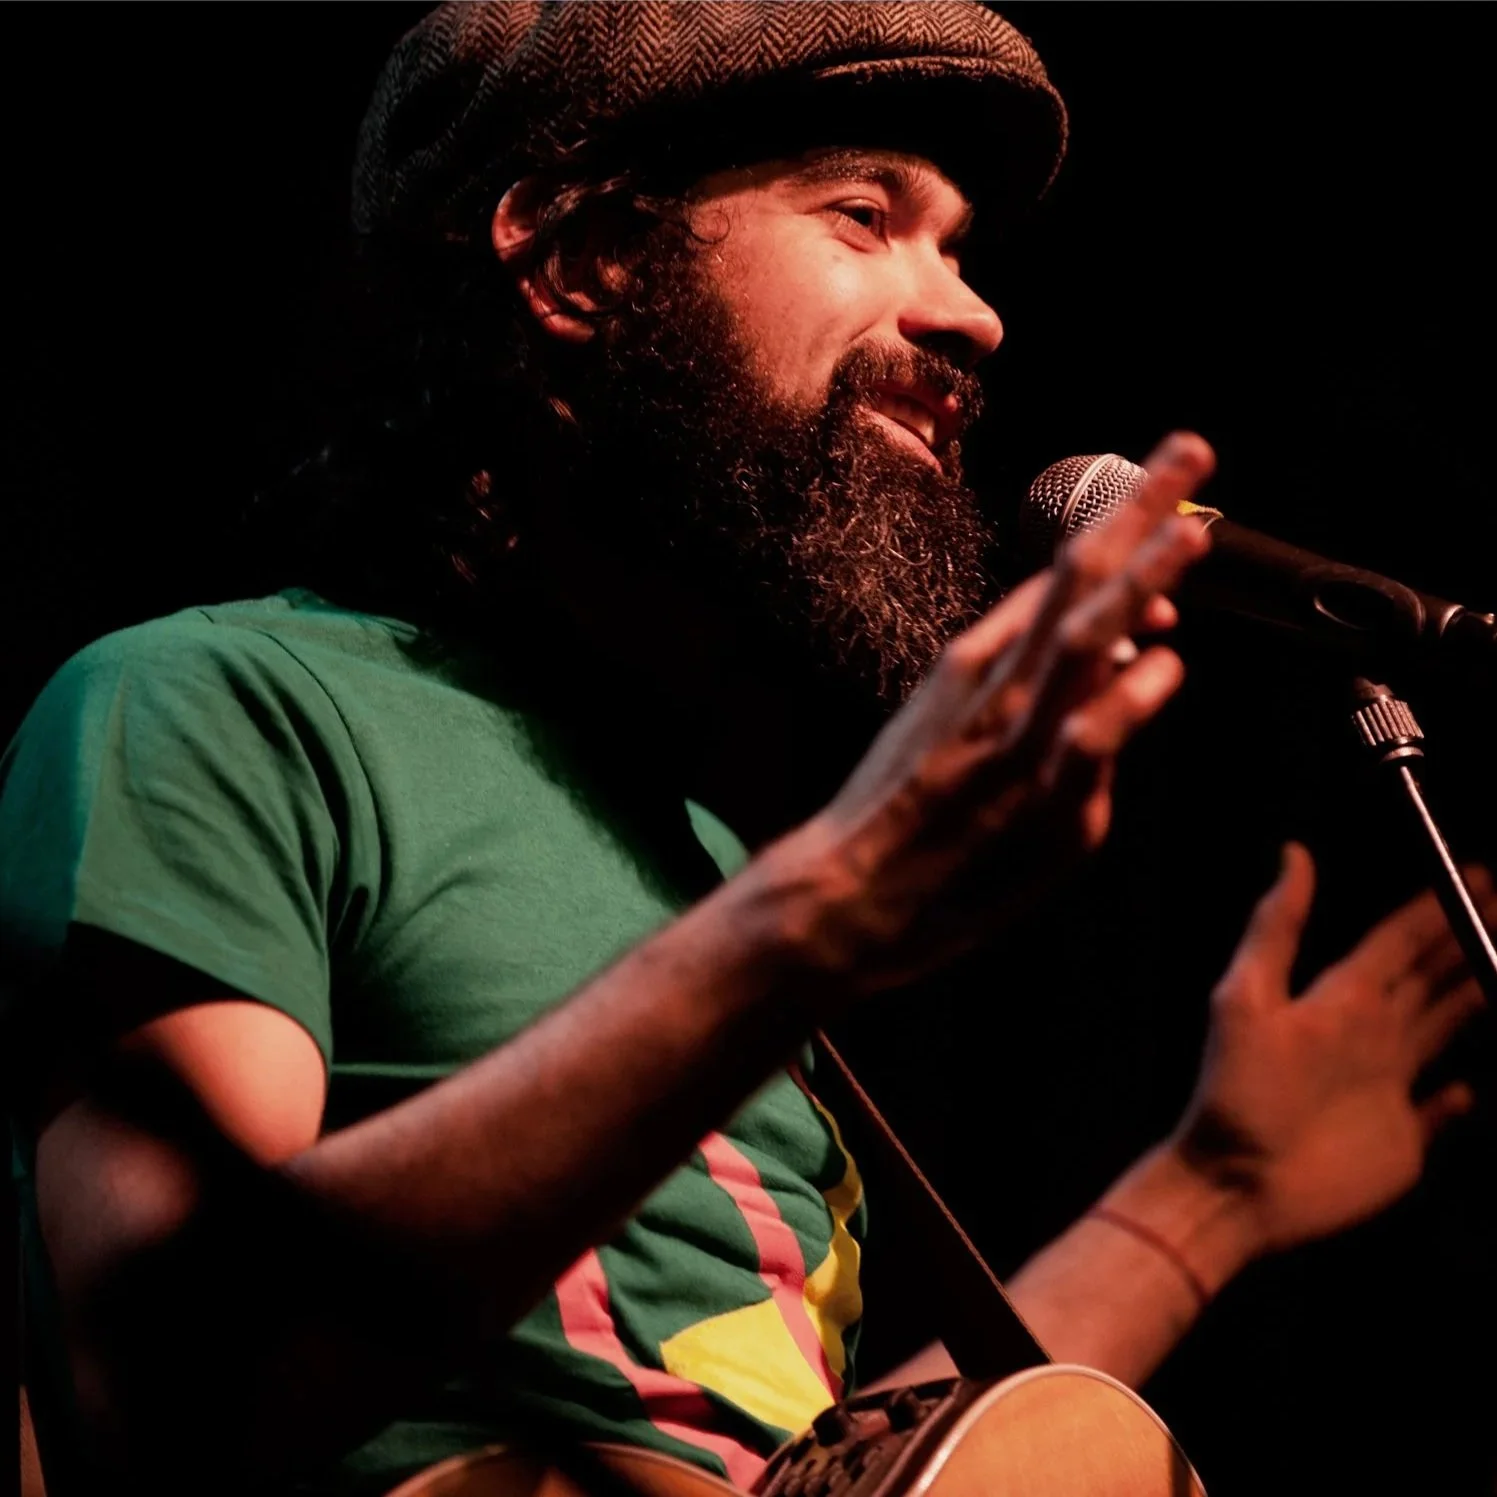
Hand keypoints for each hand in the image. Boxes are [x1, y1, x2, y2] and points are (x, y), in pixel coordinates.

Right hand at [801, 431, 1214, 991]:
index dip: (1122, 519)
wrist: (848, 893)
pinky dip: (1130, 697)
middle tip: (1190, 452)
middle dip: (1136, 515)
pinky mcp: (1047, 814)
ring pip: (1083, 645)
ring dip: (1138, 586)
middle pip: (1074, 584)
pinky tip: (1166, 664)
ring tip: (1189, 537)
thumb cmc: (897, 806)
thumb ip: (1010, 666)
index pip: (1061, 574)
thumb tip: (1090, 623)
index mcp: (972, 662)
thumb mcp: (940, 713)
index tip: (1169, 472)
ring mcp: (1022, 747)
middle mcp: (998, 691)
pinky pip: (1091, 742)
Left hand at [1175, 843, 1492, 1254]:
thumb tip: (1293, 852)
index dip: (1437, 909)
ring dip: (1476, 999)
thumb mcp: (1246, 996)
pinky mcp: (1401, 1141)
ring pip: (1444, 1030)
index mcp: (1341, 1000)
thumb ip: (1277, 928)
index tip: (1477, 873)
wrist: (1233, 1182)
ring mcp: (1387, 1087)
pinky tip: (1472, 1090)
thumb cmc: (1237, 1090)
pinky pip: (1440, 1114)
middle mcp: (1370, 1036)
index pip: (1399, 943)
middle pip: (1430, 978)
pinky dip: (1460, 1101)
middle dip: (1468, 940)